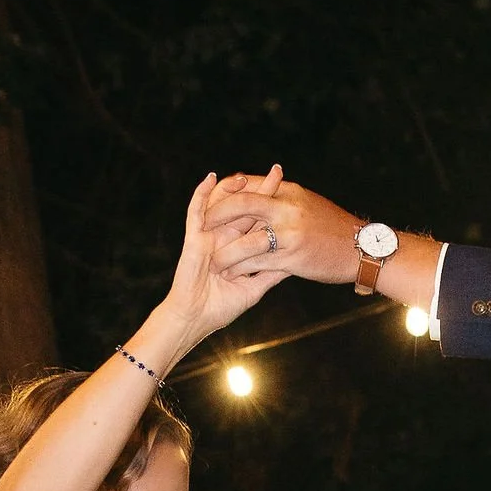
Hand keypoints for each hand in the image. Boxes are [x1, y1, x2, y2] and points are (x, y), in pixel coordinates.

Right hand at [150, 171, 288, 351]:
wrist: (196, 319)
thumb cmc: (221, 307)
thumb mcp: (254, 289)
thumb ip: (272, 273)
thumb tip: (295, 261)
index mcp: (241, 247)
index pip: (261, 220)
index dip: (275, 205)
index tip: (296, 192)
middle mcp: (226, 236)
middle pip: (246, 205)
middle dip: (261, 188)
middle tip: (279, 171)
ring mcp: (210, 234)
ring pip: (222, 202)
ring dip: (234, 186)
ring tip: (248, 174)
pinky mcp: (194, 237)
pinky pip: (196, 211)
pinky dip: (202, 193)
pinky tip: (211, 177)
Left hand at [216, 177, 363, 287]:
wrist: (362, 248)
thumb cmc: (332, 227)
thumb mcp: (305, 203)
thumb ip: (278, 197)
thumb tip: (250, 188)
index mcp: (287, 191)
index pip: (245, 185)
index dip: (222, 195)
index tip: (207, 206)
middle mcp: (286, 208)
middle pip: (239, 205)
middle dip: (216, 217)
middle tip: (200, 230)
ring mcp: (290, 233)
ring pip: (246, 239)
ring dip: (225, 252)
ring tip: (212, 261)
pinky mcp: (293, 257)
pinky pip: (259, 263)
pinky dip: (242, 269)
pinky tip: (231, 274)